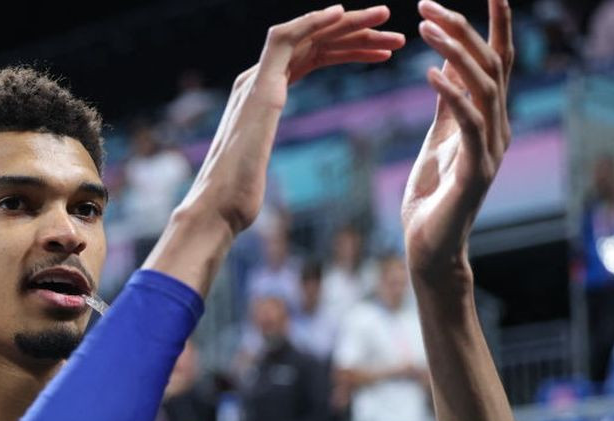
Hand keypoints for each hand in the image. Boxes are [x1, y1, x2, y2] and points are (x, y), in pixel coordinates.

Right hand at [180, 5, 403, 233]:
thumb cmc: (240, 199)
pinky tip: (343, 14)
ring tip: (387, 20)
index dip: (348, 51)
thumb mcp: (265, 169)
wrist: (218, 207)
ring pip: (305, 36)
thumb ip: (270, 156)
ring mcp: (255, 82)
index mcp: (262, 96)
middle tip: (395, 36)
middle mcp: (256, 82)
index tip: (382, 55)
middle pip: (313, 44)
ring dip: (348, 24)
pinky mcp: (259, 87)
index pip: (310, 59)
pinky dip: (313, 22)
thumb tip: (272, 170)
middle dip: (356, 34)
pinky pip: (286, 38)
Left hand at [401, 0, 513, 281]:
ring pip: (483, 87)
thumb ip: (448, 103)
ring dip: (454, 53)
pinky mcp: (476, 170)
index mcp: (489, 118)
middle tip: (428, 4)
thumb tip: (448, 62)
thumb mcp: (438, 138)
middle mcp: (498, 127)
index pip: (495, 62)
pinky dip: (451, 94)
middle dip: (463, 29)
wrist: (430, 247)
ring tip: (426, 28)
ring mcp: (490, 148)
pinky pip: (468, 123)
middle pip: (490, 65)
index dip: (493, 25)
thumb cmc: (432, 196)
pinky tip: (431, 73)